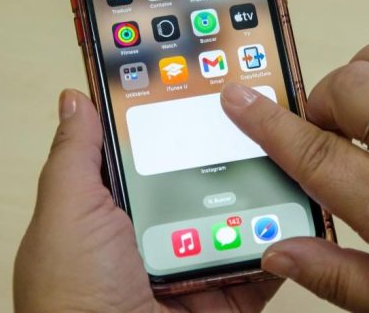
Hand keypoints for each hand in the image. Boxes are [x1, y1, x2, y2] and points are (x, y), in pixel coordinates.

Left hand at [14, 90, 279, 312]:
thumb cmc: (71, 298)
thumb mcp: (66, 214)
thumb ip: (75, 156)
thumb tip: (76, 100)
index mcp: (120, 206)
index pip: (154, 147)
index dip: (178, 114)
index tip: (207, 77)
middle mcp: (162, 228)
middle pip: (206, 175)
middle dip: (233, 144)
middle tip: (265, 104)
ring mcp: (200, 258)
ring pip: (242, 210)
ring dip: (266, 185)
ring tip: (292, 145)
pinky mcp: (231, 288)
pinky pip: (267, 255)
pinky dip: (286, 236)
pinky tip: (302, 204)